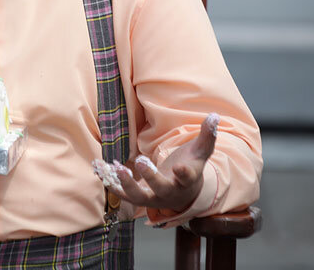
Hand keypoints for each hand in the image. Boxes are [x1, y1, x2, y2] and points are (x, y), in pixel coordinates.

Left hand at [94, 113, 217, 214]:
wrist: (183, 193)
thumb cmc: (191, 166)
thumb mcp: (201, 151)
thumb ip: (207, 135)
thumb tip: (214, 115)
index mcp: (187, 181)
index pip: (187, 178)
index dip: (184, 174)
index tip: (180, 167)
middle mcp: (169, 192)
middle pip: (159, 189)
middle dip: (150, 177)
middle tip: (140, 162)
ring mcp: (152, 197)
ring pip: (137, 196)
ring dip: (123, 184)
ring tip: (112, 167)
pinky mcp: (138, 197)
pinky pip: (122, 192)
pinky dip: (110, 181)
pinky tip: (99, 167)